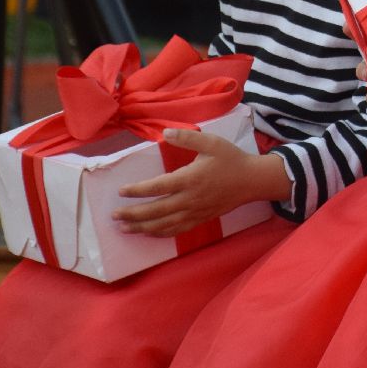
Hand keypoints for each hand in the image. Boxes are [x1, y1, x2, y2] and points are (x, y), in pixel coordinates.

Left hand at [113, 129, 279, 237]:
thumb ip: (187, 138)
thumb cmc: (230, 159)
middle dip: (133, 214)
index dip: (137, 191)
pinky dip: (161, 233)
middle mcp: (189, 199)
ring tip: (125, 229)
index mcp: (189, 179)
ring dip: (142, 228)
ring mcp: (195, 212)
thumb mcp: (211, 142)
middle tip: (114, 216)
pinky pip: (177, 230)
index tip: (121, 191)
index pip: (157, 187)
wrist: (252, 181)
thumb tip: (165, 133)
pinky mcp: (200, 219)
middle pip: (155, 211)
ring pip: (164, 224)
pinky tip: (149, 233)